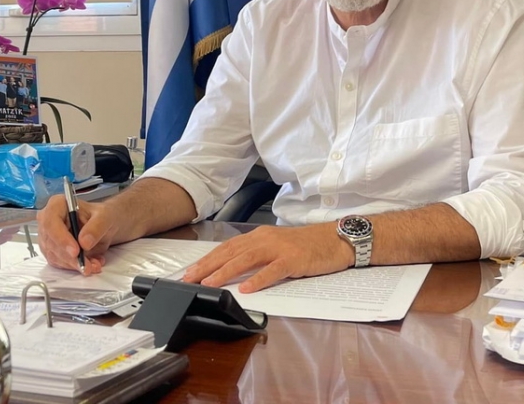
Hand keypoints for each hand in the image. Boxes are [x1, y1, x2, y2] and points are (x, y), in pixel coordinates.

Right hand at [37, 195, 119, 273]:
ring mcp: (48, 237)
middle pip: (52, 243)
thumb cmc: (101, 215)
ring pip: (55, 256)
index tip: (76, 251)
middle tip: (88, 265)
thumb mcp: (105, 216)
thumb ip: (96, 227)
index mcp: (57, 205)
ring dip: (74, 264)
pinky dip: (74, 266)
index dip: (61, 239)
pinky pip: (59, 263)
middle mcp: (48, 220)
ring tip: (93, 265)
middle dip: (71, 257)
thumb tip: (84, 242)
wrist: (103, 225)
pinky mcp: (51, 251)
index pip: (51, 223)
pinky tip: (89, 264)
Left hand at [182, 223, 352, 292]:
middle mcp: (265, 239)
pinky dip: (258, 279)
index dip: (207, 259)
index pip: (227, 247)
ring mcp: (279, 248)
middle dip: (208, 266)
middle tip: (188, 279)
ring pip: (247, 259)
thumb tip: (232, 269)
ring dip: (225, 271)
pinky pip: (273, 270)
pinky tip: (246, 288)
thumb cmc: (306, 246)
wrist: (335, 239)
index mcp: (259, 236)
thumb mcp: (277, 247)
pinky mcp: (294, 259)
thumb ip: (256, 255)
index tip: (189, 272)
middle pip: (231, 252)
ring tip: (209, 283)